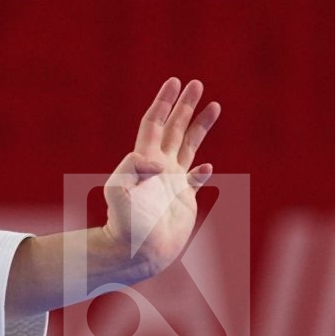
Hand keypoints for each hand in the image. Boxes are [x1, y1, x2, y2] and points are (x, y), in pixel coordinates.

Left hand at [100, 77, 220, 284]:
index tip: (175, 81)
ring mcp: (172, 183)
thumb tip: (147, 159)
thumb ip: (127, 174)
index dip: (164, 102)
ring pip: (189, 147)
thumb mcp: (120, 197)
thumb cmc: (126, 228)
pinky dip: (202, 171)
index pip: (154, 124)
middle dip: (185, 105)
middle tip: (196, 83)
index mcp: (144, 162)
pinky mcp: (183, 201)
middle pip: (174, 128)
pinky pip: (195, 180)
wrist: (137, 253)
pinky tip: (207, 166)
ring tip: (214, 105)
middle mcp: (159, 168)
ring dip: (200, 126)